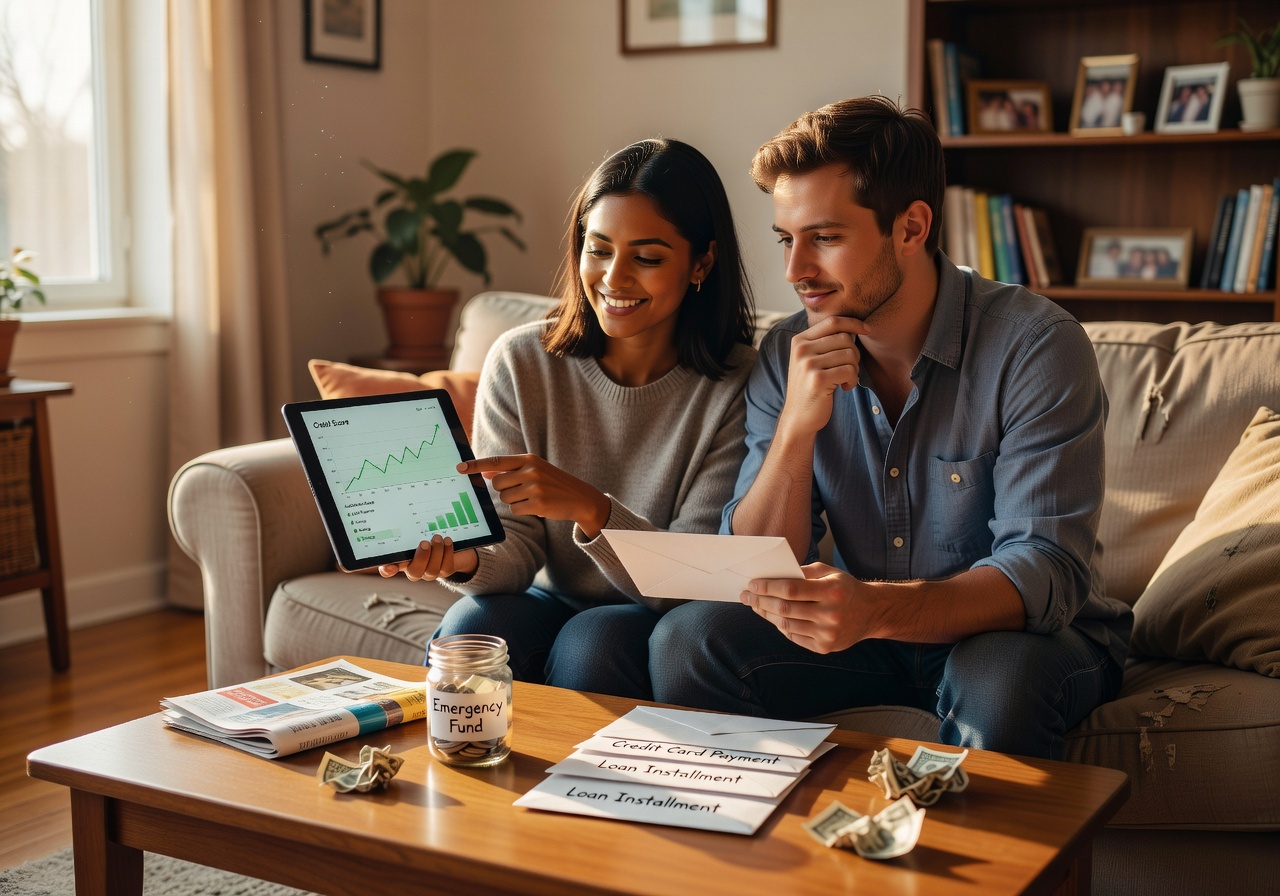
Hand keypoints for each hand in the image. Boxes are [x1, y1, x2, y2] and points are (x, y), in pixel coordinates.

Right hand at [378, 534, 477, 581]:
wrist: (454, 540)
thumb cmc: (429, 530)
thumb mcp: (419, 528)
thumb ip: (409, 526)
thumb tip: (404, 509)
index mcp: (402, 557)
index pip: (389, 568)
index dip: (388, 570)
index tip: (390, 566)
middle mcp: (415, 567)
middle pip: (414, 572)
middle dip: (421, 558)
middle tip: (424, 543)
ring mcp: (430, 571)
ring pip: (431, 570)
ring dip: (436, 552)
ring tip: (438, 538)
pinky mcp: (445, 571)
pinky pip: (445, 567)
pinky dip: (447, 553)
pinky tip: (447, 541)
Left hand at [461, 454, 611, 537]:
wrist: (581, 497)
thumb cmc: (554, 483)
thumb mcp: (536, 470)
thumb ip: (511, 470)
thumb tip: (486, 472)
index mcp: (529, 460)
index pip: (496, 461)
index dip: (476, 465)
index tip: (460, 468)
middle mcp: (531, 471)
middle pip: (497, 483)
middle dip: (504, 490)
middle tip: (521, 491)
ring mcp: (535, 487)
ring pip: (505, 498)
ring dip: (514, 501)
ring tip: (532, 498)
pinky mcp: (538, 504)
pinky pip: (515, 510)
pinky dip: (522, 510)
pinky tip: (536, 506)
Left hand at [740, 562, 878, 653]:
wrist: (871, 612)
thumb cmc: (844, 588)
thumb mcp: (828, 572)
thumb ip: (802, 572)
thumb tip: (771, 575)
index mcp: (832, 591)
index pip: (791, 589)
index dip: (768, 587)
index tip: (752, 584)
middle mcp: (831, 614)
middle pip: (785, 608)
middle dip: (760, 601)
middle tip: (746, 596)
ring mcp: (828, 634)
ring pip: (786, 624)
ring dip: (767, 614)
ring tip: (755, 606)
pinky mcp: (825, 647)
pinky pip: (794, 636)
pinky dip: (780, 626)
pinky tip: (773, 617)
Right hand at [780, 316, 867, 435]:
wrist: (798, 417)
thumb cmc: (811, 387)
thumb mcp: (811, 360)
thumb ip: (825, 342)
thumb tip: (855, 326)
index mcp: (799, 341)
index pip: (832, 322)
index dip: (853, 323)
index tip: (867, 329)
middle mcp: (801, 349)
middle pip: (844, 338)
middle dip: (854, 354)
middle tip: (849, 369)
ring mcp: (807, 364)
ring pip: (849, 354)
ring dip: (854, 369)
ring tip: (845, 379)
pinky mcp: (817, 380)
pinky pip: (849, 370)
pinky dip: (853, 380)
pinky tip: (845, 387)